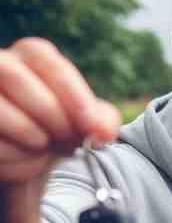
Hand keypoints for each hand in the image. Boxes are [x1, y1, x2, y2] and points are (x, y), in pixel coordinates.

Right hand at [0, 37, 120, 184]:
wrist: (28, 161)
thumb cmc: (57, 134)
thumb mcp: (84, 124)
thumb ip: (101, 121)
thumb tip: (104, 133)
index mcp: (29, 58)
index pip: (43, 58)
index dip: (71, 93)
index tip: (91, 126)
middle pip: (15, 77)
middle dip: (51, 117)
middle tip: (69, 143)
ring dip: (31, 137)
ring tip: (46, 152)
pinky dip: (15, 158)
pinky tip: (27, 164)